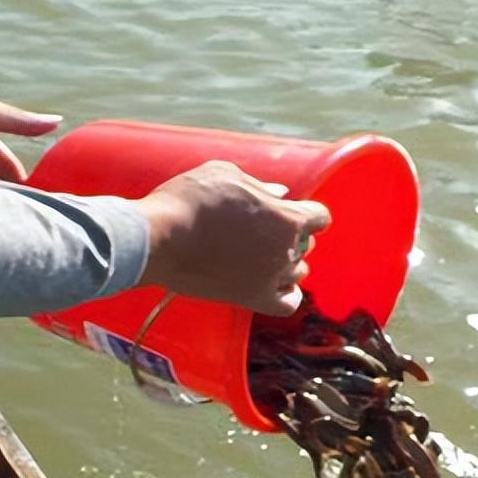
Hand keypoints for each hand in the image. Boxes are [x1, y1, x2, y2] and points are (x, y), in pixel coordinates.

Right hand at [134, 161, 331, 315]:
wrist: (158, 238)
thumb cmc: (189, 200)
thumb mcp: (226, 175)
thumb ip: (261, 184)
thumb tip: (282, 193)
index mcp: (287, 217)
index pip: (319, 217)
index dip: (306, 211)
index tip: (290, 210)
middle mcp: (286, 250)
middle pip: (306, 243)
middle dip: (289, 233)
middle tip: (261, 228)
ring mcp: (271, 277)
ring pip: (298, 272)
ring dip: (286, 262)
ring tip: (261, 254)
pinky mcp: (252, 299)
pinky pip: (288, 303)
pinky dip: (286, 294)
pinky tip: (274, 284)